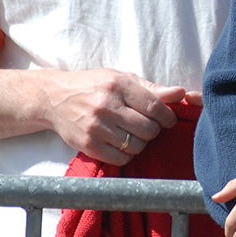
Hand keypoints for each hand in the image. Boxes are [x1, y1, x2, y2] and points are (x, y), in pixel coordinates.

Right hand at [32, 68, 183, 164]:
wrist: (54, 97)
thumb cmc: (93, 86)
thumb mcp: (121, 78)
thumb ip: (152, 88)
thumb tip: (181, 93)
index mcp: (118, 85)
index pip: (155, 106)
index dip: (167, 117)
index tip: (167, 119)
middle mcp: (107, 106)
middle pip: (148, 129)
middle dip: (154, 130)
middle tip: (147, 126)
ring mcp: (96, 127)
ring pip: (136, 146)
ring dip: (140, 143)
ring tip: (132, 134)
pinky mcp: (88, 144)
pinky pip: (120, 158)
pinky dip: (126, 154)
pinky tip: (121, 144)